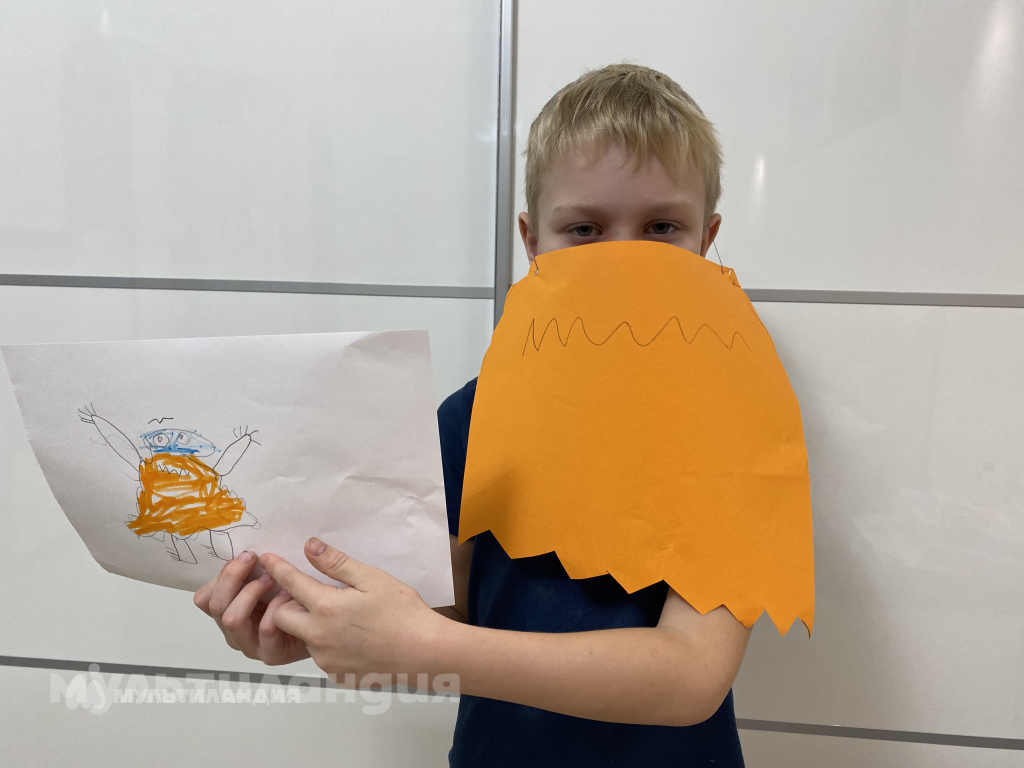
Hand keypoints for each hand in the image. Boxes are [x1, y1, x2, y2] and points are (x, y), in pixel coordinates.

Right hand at [194, 551, 310, 665]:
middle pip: (215, 605)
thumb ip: (249, 572)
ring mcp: (250, 645)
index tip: (247, 555)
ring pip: (232, 619)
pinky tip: (290, 595)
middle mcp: (233, 631)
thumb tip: (240, 555)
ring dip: (251, 592)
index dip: (222, 575)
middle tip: (254, 559)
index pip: (205, 598)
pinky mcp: (270, 653)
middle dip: (233, 577)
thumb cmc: (293, 598)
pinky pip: (264, 628)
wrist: (323, 623)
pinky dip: (276, 607)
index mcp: (227, 612)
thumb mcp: (267, 580)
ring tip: (272, 578)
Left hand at [260, 538, 446, 682]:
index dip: (277, 568)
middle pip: (281, 617)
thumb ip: (337, 563)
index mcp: (326, 607)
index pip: (290, 583)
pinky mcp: (336, 674)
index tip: (266, 559)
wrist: (424, 653)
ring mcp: (326, 659)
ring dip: (311, 624)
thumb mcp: (372, 578)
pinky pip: (322, 655)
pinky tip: (354, 637)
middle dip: (286, 602)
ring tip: (342, 617)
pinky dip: (329, 644)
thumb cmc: (402, 612)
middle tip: (308, 593)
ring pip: (304, 637)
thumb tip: (310, 546)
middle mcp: (318, 636)